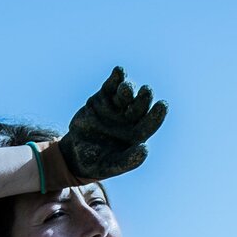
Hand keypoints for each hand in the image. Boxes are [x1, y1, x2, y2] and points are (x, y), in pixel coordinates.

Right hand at [57, 65, 167, 182]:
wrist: (74, 154)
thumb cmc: (98, 163)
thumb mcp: (111, 165)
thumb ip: (128, 160)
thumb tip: (145, 149)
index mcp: (136, 135)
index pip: (150, 123)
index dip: (157, 115)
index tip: (162, 106)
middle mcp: (129, 119)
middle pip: (140, 106)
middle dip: (143, 99)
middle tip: (146, 91)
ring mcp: (117, 106)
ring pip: (126, 94)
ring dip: (128, 89)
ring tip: (125, 89)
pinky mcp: (103, 97)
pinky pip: (111, 85)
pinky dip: (115, 78)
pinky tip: (119, 71)